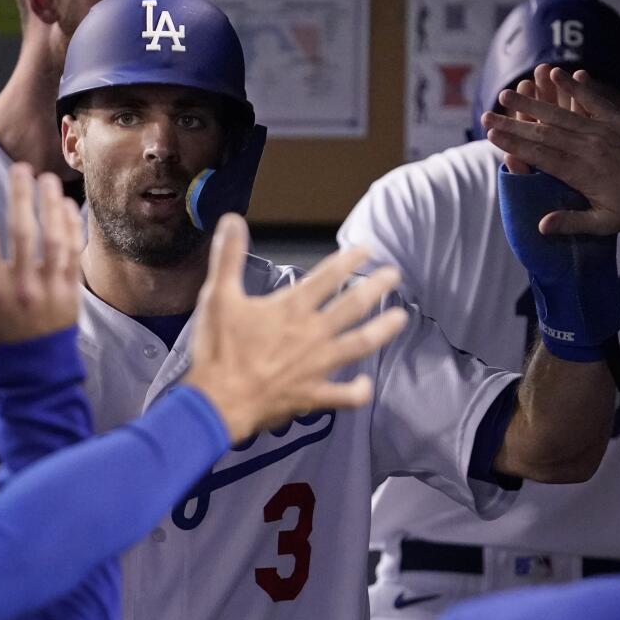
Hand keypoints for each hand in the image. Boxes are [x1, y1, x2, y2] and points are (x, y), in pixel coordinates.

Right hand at [0, 163, 83, 344]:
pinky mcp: (71, 291)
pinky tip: (66, 205)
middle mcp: (22, 289)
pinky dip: (71, 228)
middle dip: (21, 197)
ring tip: (46, 179)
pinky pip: (73, 254)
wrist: (31, 365)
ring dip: (51, 206)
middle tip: (19, 167)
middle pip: (23, 235)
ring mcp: (50, 289)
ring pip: (54, 241)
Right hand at [183, 216, 407, 442]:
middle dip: (375, 288)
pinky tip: (366, 386)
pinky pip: (344, 395)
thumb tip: (232, 219)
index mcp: (292, 308)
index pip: (327, 277)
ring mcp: (318, 365)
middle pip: (352, 306)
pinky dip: (358, 391)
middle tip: (394, 275)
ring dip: (382, 330)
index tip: (367, 249)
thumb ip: (228, 257)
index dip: (348, 261)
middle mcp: (313, 333)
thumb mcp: (218, 296)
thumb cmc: (219, 348)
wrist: (220, 400)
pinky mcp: (314, 395)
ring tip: (401, 319)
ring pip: (360, 345)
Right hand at [482, 66, 619, 234]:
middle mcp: (589, 147)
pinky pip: (594, 99)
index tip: (492, 135)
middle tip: (488, 113)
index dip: (514, 145)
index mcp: (583, 172)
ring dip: (535, 102)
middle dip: (514, 122)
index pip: (541, 156)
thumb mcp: (607, 223)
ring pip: (562, 114)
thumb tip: (540, 225)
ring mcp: (603, 131)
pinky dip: (577, 86)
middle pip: (544, 132)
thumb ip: (572, 223)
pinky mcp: (617, 120)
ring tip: (511, 91)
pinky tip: (560, 73)